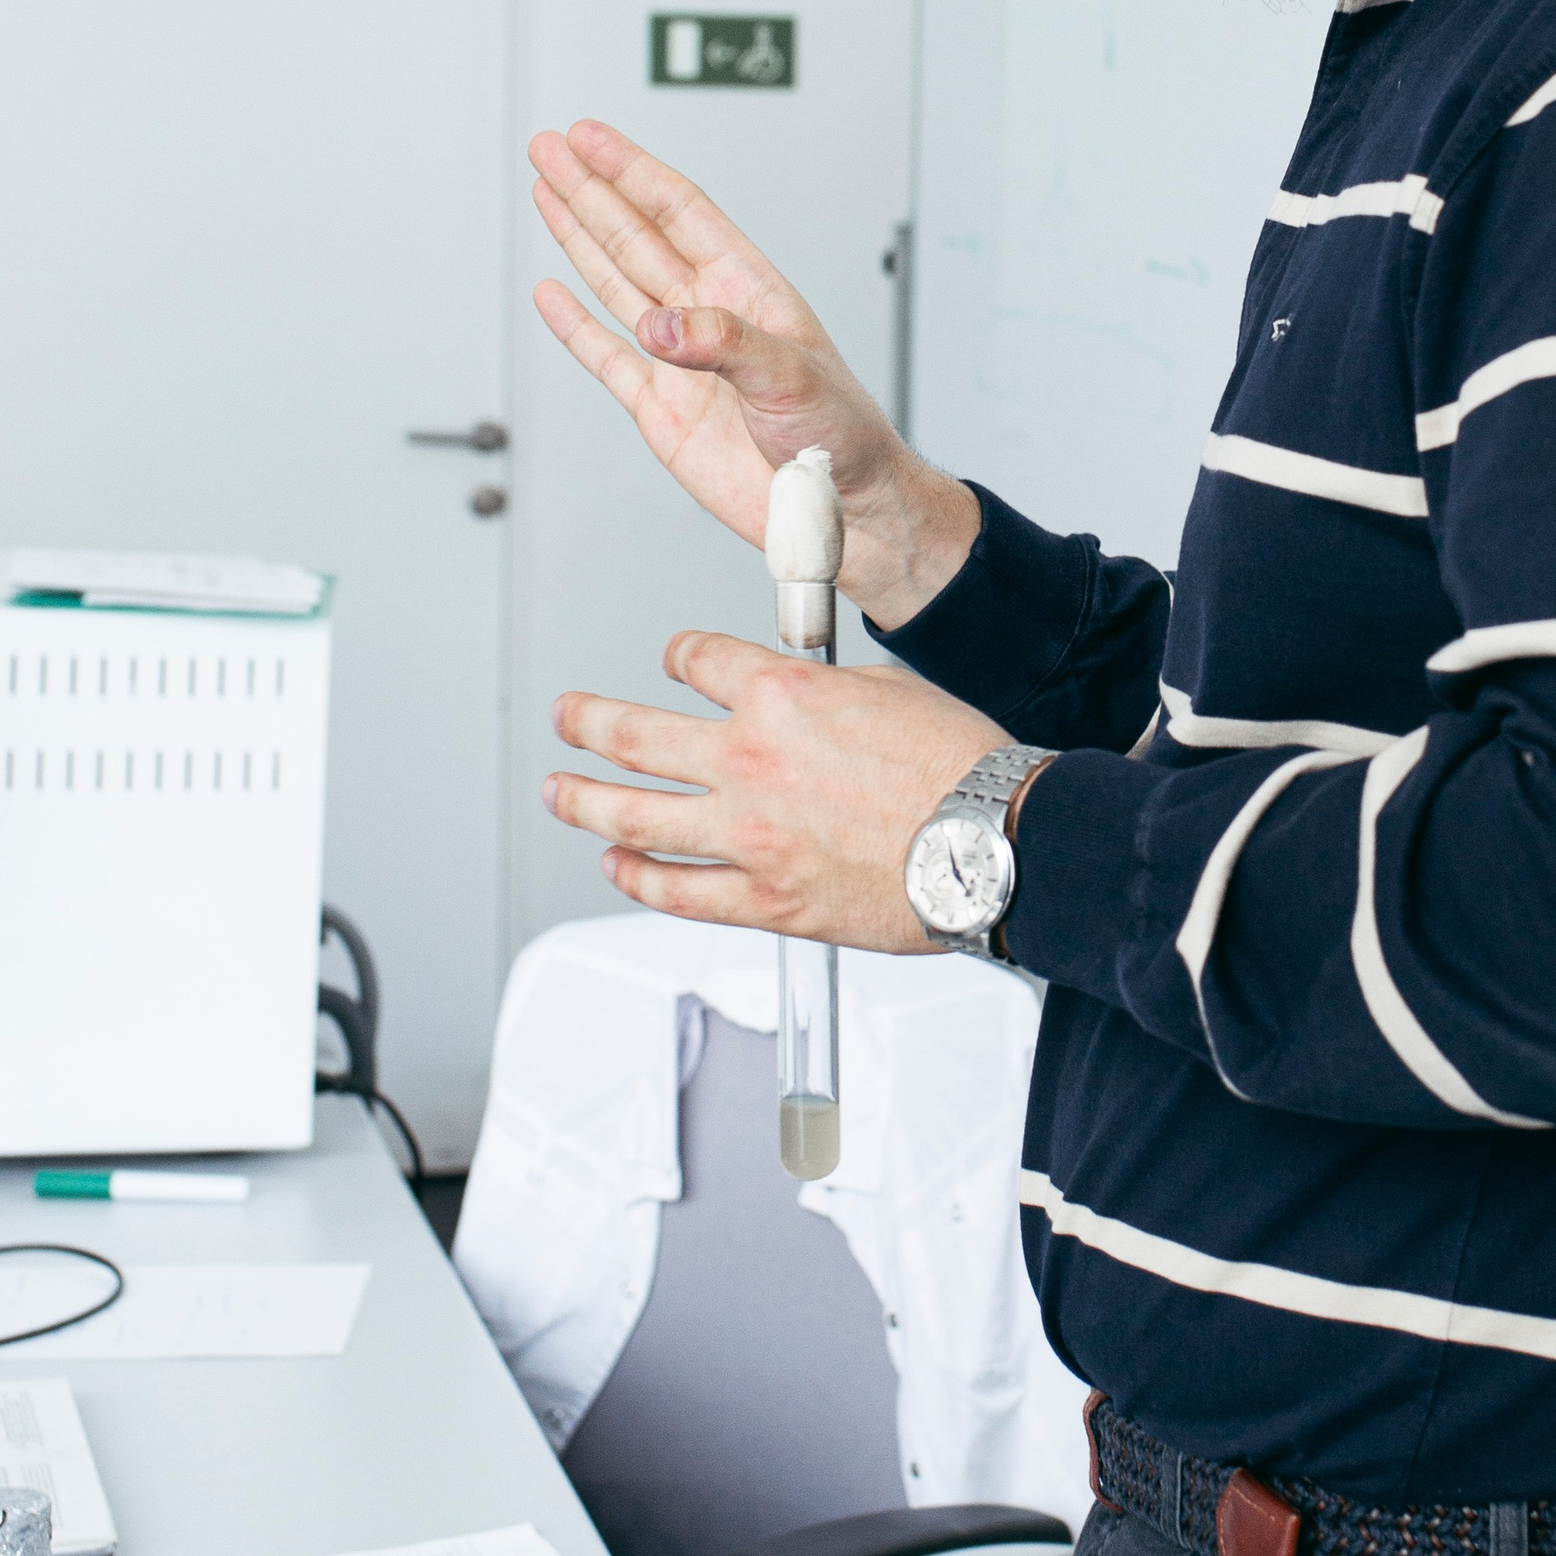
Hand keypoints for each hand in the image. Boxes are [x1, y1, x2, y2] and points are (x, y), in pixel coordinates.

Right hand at [529, 120, 977, 621]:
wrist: (844, 510)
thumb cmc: (844, 436)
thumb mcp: (791, 376)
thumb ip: (723, 344)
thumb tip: (658, 325)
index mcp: (748, 291)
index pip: (680, 214)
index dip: (632, 173)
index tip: (590, 139)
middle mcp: (709, 318)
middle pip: (637, 236)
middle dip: (592, 189)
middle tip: (550, 147)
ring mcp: (682, 362)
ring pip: (617, 283)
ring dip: (579, 237)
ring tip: (547, 191)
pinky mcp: (663, 410)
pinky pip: (608, 357)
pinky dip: (576, 326)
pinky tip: (553, 292)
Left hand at [542, 635, 1013, 950]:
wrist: (995, 843)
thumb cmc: (962, 770)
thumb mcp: (890, 690)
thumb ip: (826, 693)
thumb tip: (805, 696)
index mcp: (780, 697)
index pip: (698, 661)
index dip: (679, 656)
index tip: (674, 662)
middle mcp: (749, 762)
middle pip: (635, 734)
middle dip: (589, 721)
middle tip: (568, 717)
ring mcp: (748, 836)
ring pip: (634, 815)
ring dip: (584, 800)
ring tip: (560, 792)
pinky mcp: (764, 898)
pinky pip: (677, 892)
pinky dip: (638, 878)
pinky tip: (618, 865)